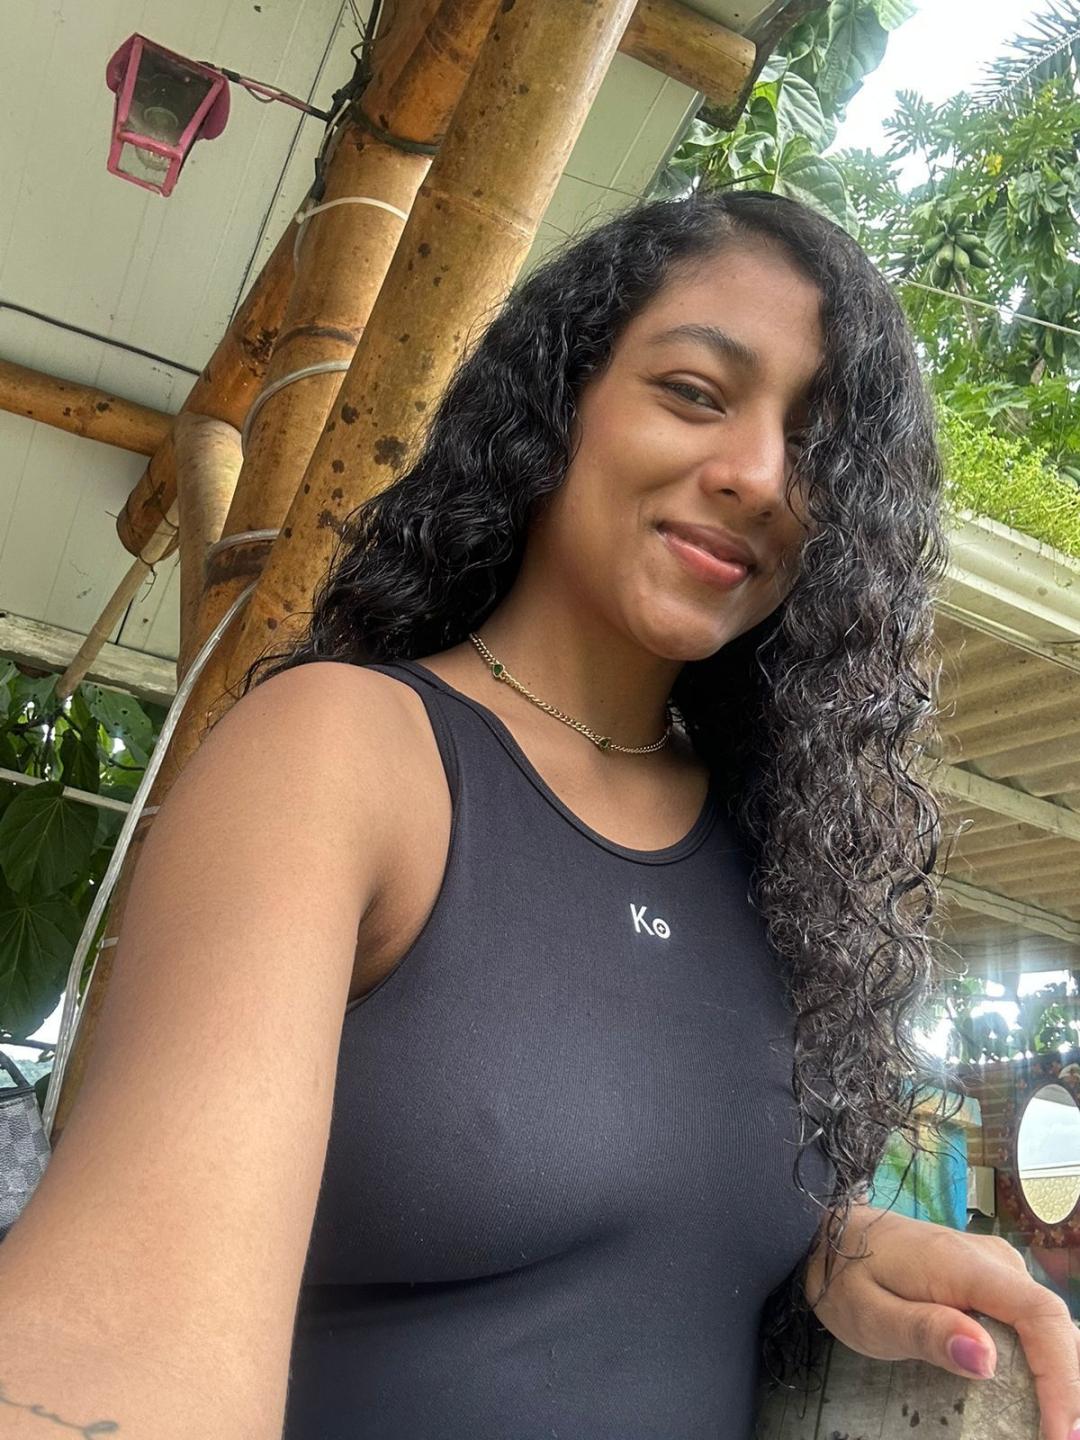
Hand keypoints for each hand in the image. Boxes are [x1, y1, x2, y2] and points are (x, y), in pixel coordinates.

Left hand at [803, 1203, 1079, 1439]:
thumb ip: (926, 1332)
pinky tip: (1032, 1397)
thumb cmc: (845, 1277)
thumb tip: (987, 1359)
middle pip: (1054, 1324)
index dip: (1062, 1377)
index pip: (1040, 1316)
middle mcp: (993, 1260)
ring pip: (1049, 1325)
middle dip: (1068, 1388)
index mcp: (965, 1265)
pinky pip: (1030, 1322)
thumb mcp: (871, 1314)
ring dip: (1058, 1377)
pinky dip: (1041, 1362)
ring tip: (1048, 1425)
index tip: (1059, 1433)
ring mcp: (995, 1267)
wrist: (828, 1236)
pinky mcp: (991, 1279)